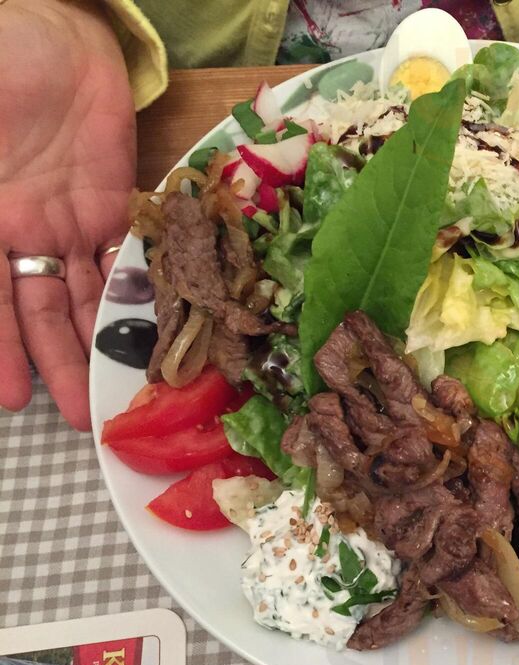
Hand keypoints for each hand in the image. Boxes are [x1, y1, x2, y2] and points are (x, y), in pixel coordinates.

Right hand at [0, 0, 135, 429]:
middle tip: (79, 417)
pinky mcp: (117, 204)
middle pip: (42, 314)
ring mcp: (71, 221)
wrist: (50, 34)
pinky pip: (128, 257)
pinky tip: (150, 332)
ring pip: (87, 296)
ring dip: (99, 344)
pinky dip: (138, 293)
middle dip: (60, 364)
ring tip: (114, 391)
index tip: (12, 398)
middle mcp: (23, 236)